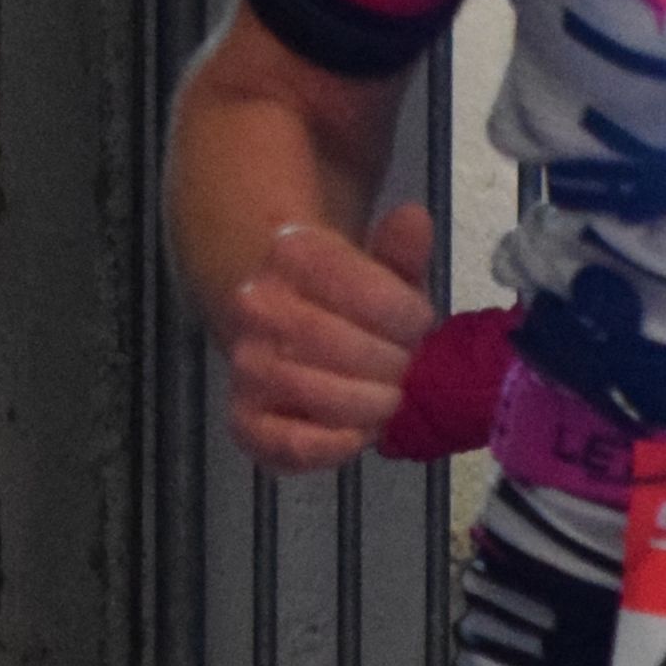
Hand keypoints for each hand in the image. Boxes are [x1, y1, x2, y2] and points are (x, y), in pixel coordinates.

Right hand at [220, 201, 432, 469]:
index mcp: (292, 253)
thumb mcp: (382, 268)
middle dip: (391, 366)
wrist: (289, 330)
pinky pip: (289, 445)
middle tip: (406, 371)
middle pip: (340, 345)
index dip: (408, 318)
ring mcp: (246, 365)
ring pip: (318, 394)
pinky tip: (360, 433)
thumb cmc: (351, 300)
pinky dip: (334, 447)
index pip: (368, 293)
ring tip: (388, 399)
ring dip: (370, 406)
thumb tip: (414, 219)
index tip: (419, 326)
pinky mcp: (245, 421)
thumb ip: (401, 251)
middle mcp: (256, 306)